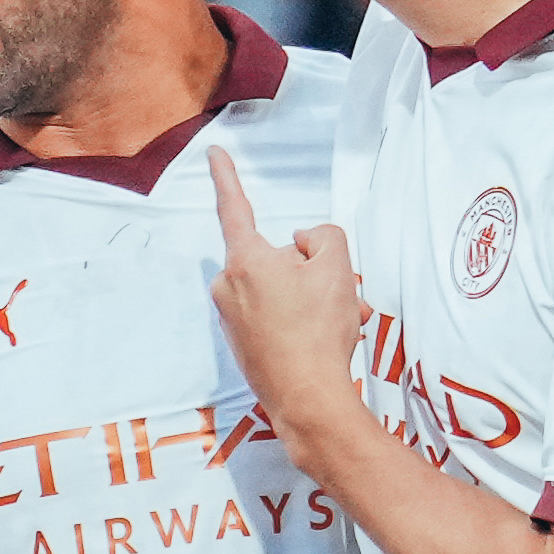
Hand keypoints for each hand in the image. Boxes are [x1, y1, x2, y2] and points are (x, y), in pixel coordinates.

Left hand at [202, 151, 370, 425]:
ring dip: (312, 298)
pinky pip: (273, 317)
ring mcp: (231, 319)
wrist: (308, 401)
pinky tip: (323, 339)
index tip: (213, 152)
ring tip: (340, 320)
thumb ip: (323, 237)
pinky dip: (300, 321)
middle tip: (340, 293)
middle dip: (308, 269)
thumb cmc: (320, 333)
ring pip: (279, 290)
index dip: (227, 176)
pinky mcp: (241, 344)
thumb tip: (302, 244)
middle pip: (274, 257)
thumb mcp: (338, 267)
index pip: (235, 207)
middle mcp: (228, 287)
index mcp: (246, 260)